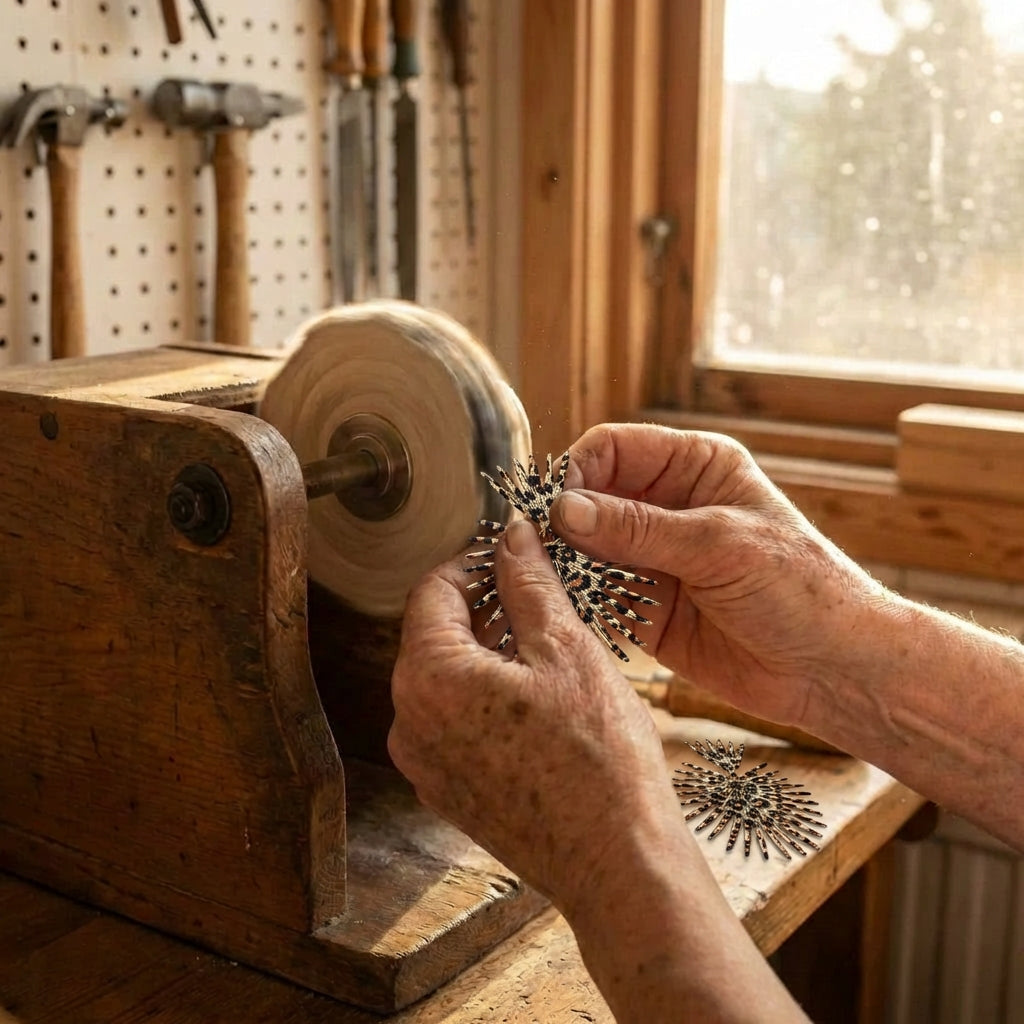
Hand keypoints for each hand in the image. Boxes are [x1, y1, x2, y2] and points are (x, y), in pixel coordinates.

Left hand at [388, 518, 683, 914]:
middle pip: (433, 635)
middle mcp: (409, 722)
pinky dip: (486, 698)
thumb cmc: (598, 760)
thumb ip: (528, 583)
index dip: (473, 562)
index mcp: (429, 678)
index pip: (431, 591)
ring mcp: (425, 764)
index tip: (511, 557)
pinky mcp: (448, 792)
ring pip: (445, 680)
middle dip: (482, 608)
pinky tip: (537, 702)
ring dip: (487, 653)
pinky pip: (454, 723)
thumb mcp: (566, 649)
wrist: (617, 863)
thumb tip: (511, 536)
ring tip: (545, 651)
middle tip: (537, 600)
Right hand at [548, 423, 885, 728]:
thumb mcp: (719, 545)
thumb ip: (638, 528)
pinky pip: (594, 596)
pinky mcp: (644, 607)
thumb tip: (564, 509)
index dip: (579, 472)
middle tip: (543, 549)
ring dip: (565, 563)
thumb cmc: (801, 590)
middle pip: (590, 498)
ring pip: (584, 548)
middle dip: (563, 522)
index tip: (557, 507)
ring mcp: (653, 559)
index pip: (614, 449)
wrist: (831, 669)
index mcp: (695, 468)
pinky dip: (576, 601)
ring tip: (549, 581)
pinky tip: (566, 609)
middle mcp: (667, 507)